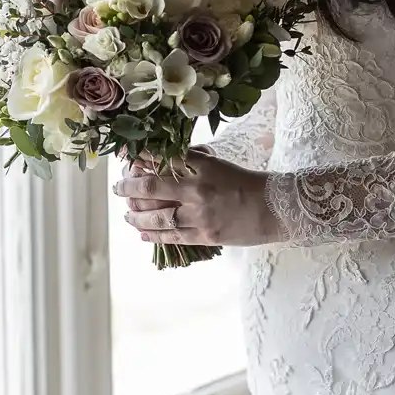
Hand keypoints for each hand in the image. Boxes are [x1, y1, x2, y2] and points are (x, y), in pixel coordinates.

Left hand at [113, 151, 282, 245]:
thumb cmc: (247, 183)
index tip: (127, 158)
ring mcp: (201, 216)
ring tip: (127, 215)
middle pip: (152, 188)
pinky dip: (153, 235)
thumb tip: (161, 161)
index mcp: (204, 166)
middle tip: (117, 188)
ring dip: (136, 215)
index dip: (141, 158)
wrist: (276, 209)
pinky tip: (142, 233)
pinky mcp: (206, 236)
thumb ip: (193, 163)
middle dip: (129, 187)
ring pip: (158, 217)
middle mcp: (199, 189)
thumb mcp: (220, 165)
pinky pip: (173, 237)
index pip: (164, 158)